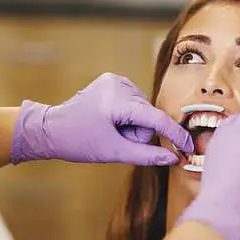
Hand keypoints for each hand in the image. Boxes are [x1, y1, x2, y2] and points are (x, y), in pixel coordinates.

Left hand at [10, 73, 193, 165]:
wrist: (50, 129)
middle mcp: (118, 84)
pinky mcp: (113, 80)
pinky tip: (111, 120)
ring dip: (133, 125)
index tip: (188, 147)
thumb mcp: (113, 152)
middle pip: (149, 115)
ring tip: (111, 130)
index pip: (156, 118)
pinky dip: (128, 116)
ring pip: (143, 110)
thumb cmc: (78, 142)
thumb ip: (147, 156)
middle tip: (118, 140)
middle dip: (139, 133)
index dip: (174, 135)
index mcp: (117, 101)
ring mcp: (115, 80)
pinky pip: (135, 103)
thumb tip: (174, 159)